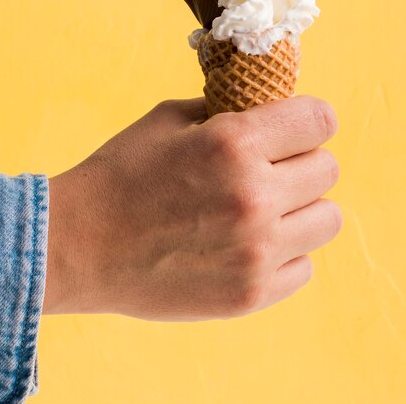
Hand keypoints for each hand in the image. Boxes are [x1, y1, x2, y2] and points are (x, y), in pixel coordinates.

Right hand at [44, 96, 341, 320]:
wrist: (78, 244)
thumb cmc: (120, 173)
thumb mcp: (167, 119)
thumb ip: (227, 111)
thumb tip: (269, 111)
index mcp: (234, 143)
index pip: (320, 119)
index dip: (307, 119)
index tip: (293, 128)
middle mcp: (254, 196)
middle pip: (327, 169)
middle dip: (300, 160)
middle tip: (266, 168)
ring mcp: (256, 251)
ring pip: (326, 219)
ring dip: (300, 208)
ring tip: (262, 208)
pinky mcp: (250, 294)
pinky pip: (304, 265)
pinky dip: (284, 252)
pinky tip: (247, 244)